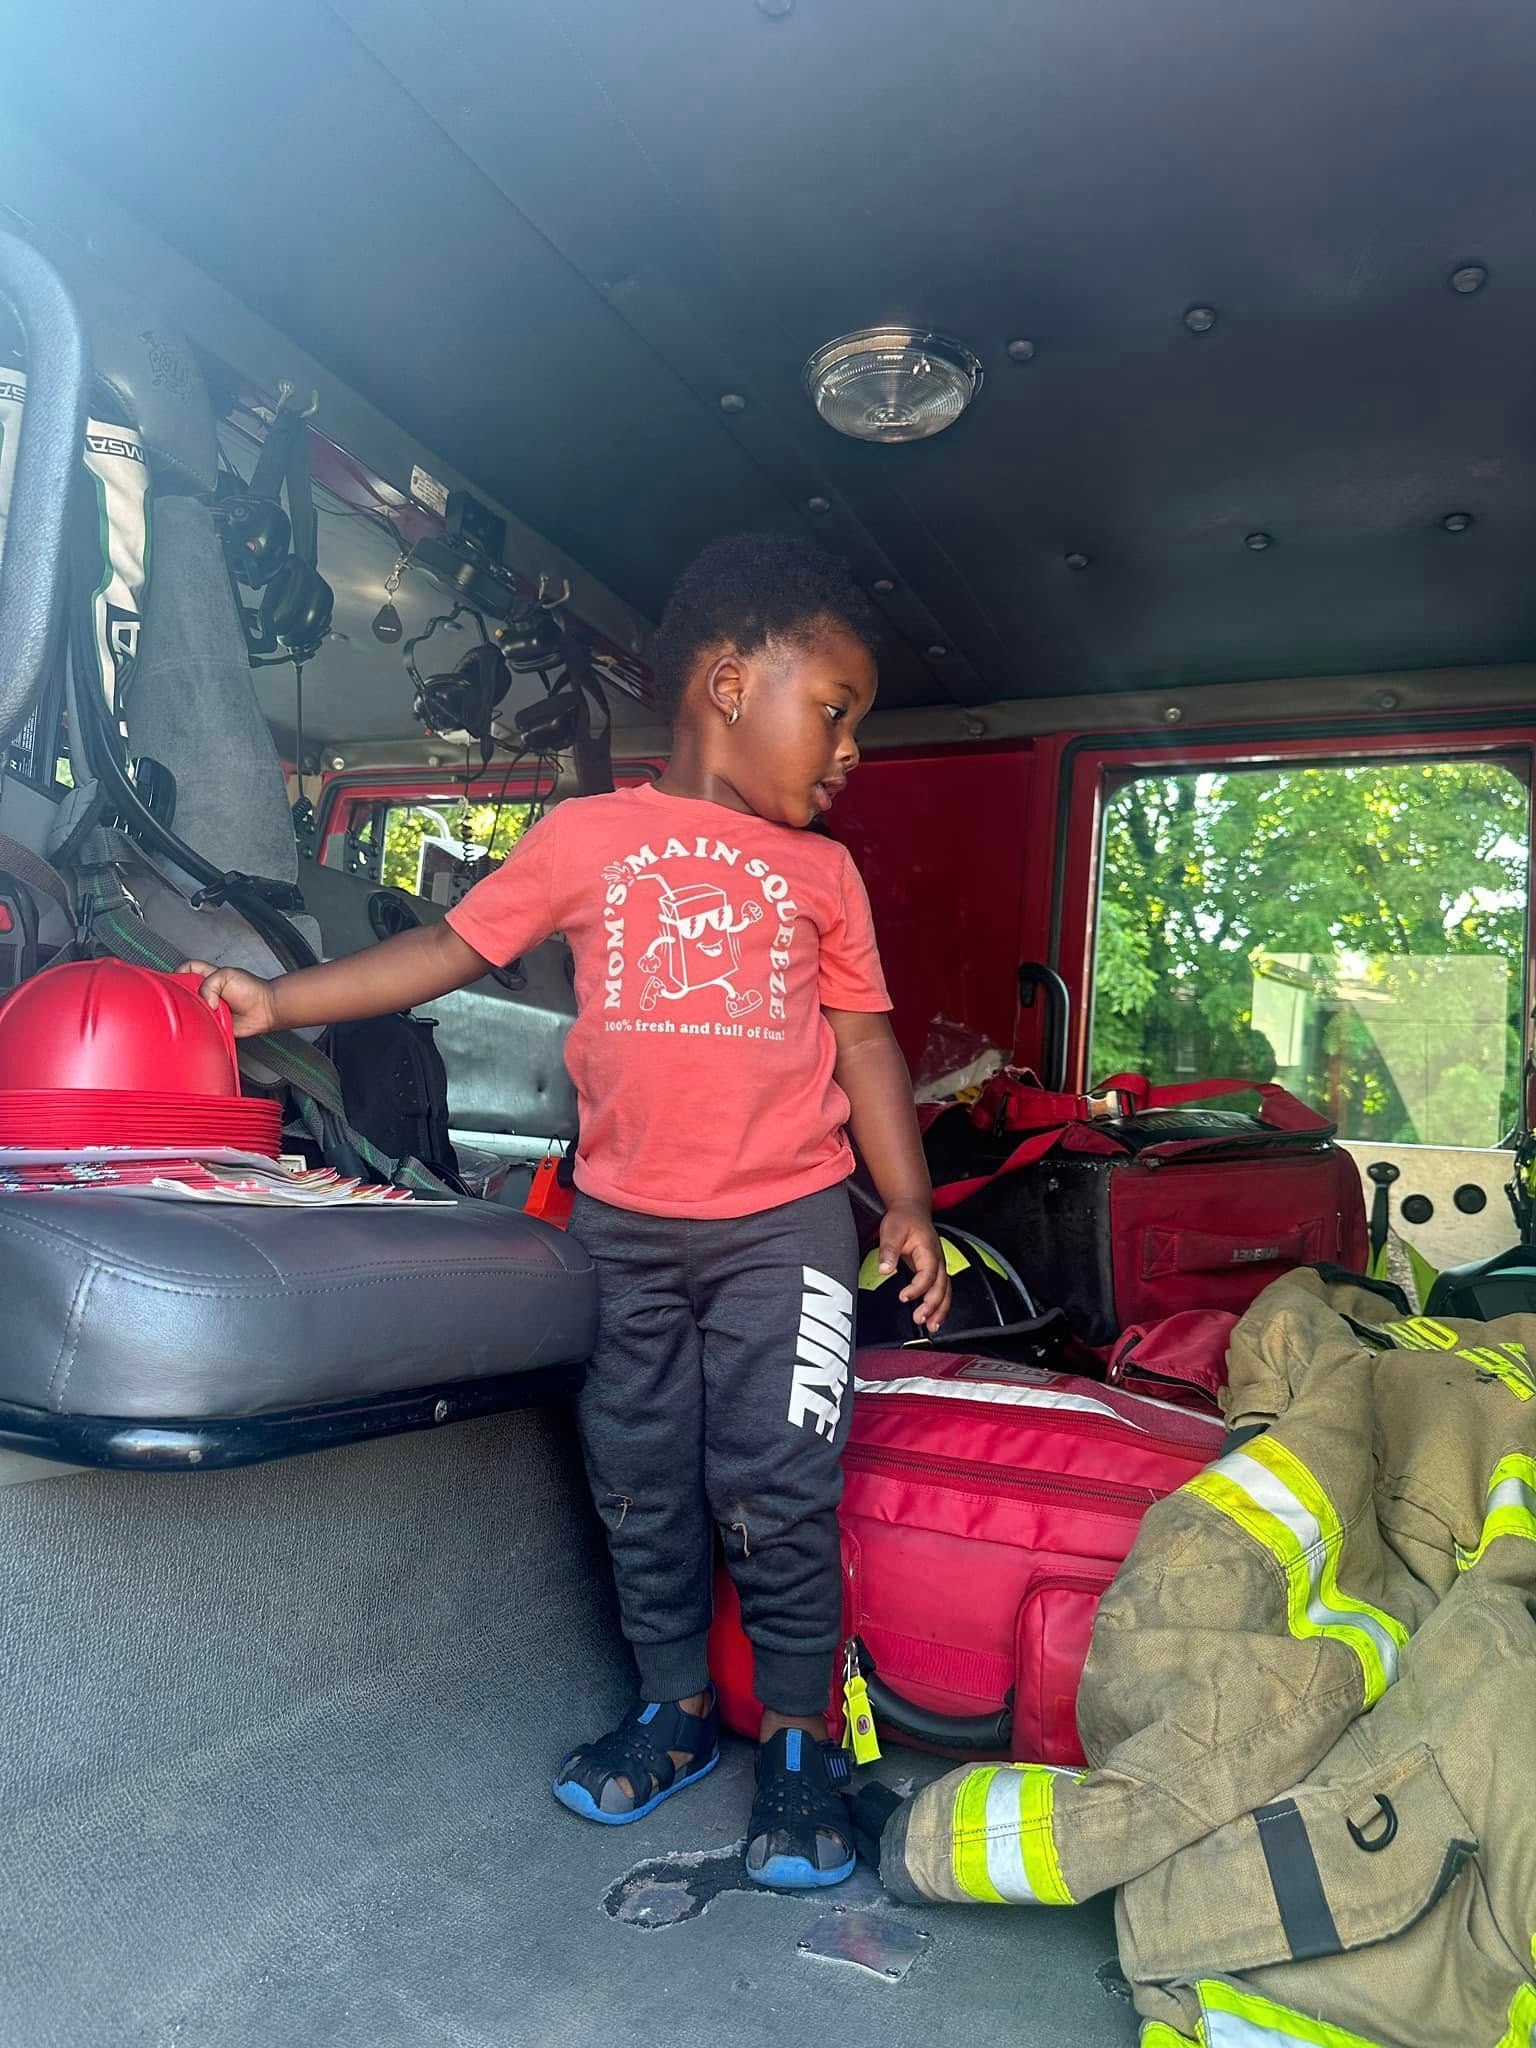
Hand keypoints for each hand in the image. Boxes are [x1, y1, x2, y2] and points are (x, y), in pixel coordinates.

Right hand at [178, 960, 280, 1039]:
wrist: (266, 1009)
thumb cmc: (252, 990)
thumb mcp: (227, 975)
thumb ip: (209, 984)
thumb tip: (204, 1001)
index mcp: (207, 976)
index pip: (186, 970)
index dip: (179, 973)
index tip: (177, 980)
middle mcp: (206, 993)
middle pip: (185, 993)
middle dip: (186, 997)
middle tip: (195, 999)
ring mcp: (209, 1008)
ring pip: (192, 1011)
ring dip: (198, 1012)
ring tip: (210, 1011)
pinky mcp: (213, 1023)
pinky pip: (202, 1026)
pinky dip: (205, 1025)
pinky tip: (213, 1021)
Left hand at [877, 1201, 950, 1333]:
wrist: (912, 1210)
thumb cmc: (904, 1219)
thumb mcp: (891, 1231)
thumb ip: (889, 1251)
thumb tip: (885, 1268)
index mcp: (929, 1251)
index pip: (928, 1274)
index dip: (918, 1288)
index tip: (903, 1297)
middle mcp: (938, 1260)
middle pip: (942, 1287)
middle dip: (933, 1305)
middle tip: (920, 1318)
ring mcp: (938, 1266)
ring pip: (946, 1291)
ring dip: (941, 1310)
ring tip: (932, 1326)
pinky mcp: (934, 1270)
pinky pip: (942, 1290)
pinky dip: (940, 1305)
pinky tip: (934, 1317)